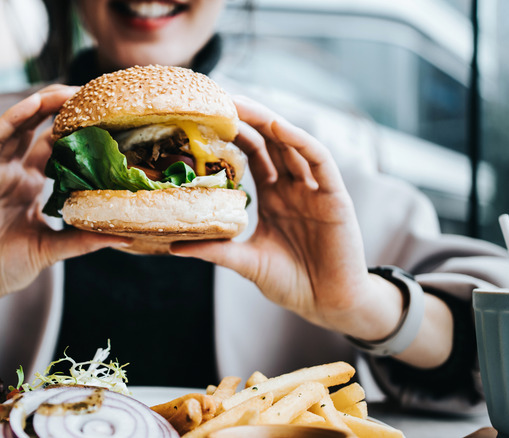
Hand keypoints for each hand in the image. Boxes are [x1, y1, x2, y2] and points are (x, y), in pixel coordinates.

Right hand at [0, 84, 128, 317]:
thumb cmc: (1, 270)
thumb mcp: (50, 251)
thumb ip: (82, 240)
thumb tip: (124, 236)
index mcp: (30, 187)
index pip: (56, 149)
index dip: (77, 131)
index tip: (106, 116)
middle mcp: (11, 174)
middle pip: (38, 131)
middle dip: (62, 110)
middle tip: (91, 93)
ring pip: (16, 127)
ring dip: (40, 106)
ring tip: (66, 90)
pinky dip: (11, 120)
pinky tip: (32, 105)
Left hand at [171, 96, 387, 334]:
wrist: (328, 305)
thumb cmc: (291, 282)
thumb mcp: (245, 262)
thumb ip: (215, 250)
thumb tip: (173, 245)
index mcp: (273, 196)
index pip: (253, 154)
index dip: (234, 134)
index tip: (206, 118)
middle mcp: (293, 186)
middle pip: (270, 141)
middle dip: (248, 118)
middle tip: (219, 99)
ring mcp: (314, 189)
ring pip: (292, 143)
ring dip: (269, 121)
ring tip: (243, 104)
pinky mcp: (335, 196)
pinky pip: (319, 161)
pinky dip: (301, 141)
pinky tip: (280, 127)